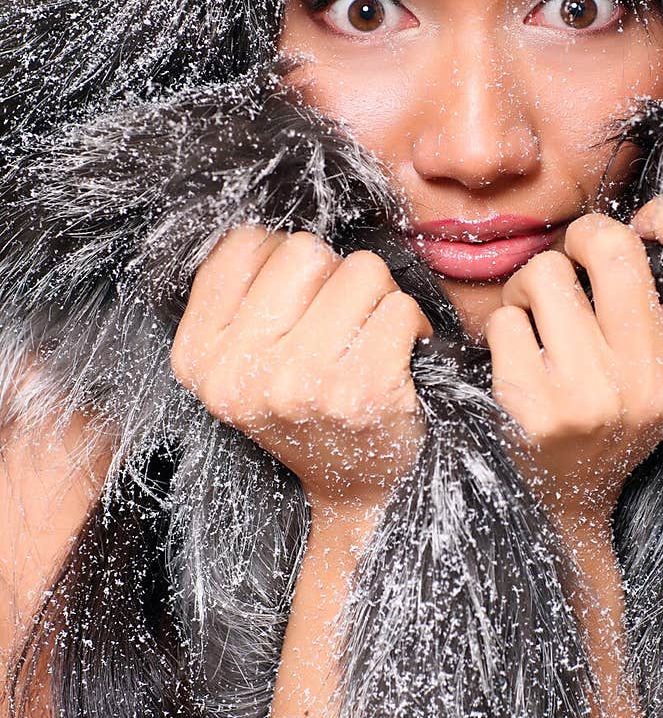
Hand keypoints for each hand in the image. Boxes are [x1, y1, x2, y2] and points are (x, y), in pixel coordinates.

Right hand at [169, 224, 433, 506]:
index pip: (242, 245)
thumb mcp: (244, 360)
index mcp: (198, 356)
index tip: (297, 301)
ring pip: (361, 271)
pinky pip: (399, 307)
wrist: (357, 490)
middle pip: (305, 252)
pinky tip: (398, 357)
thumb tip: (271, 226)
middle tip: (341, 322)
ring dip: (378, 298)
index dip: (282, 259)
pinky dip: (410, 324)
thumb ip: (243, 294)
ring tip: (369, 339)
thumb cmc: (309, 407)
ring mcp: (298, 384)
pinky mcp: (360, 393)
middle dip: (335, 275)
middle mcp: (238, 373)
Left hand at [483, 193, 662, 527]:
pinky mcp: (536, 409)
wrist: (567, 504)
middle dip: (579, 239)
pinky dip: (503, 331)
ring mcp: (593, 395)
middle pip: (612, 247)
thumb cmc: (612, 413)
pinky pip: (505, 322)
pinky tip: (517, 361)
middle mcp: (653, 378)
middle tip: (571, 266)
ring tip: (537, 320)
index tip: (645, 228)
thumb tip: (646, 215)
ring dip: (529, 287)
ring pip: (545, 275)